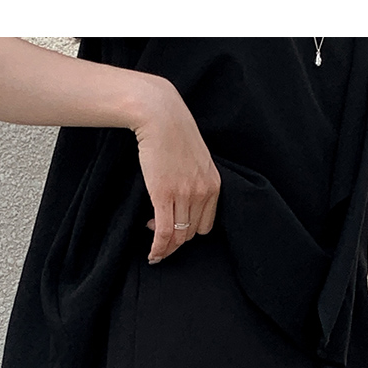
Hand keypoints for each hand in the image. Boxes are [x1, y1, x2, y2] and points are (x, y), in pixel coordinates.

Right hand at [133, 78, 220, 263]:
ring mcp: (184, 195)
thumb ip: (197, 180)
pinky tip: (153, 253)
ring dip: (165, 245)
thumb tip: (185, 200)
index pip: (205, 226)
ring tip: (154, 241)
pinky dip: (158, 248)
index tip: (175, 228)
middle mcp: (202, 192)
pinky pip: (163, 232)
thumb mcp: (197, 158)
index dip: (189, 233)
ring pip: (177, 236)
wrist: (160, 114)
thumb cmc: (175, 132)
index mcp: (214, 185)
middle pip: (190, 234)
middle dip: (175, 240)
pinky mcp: (164, 195)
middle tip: (160, 234)